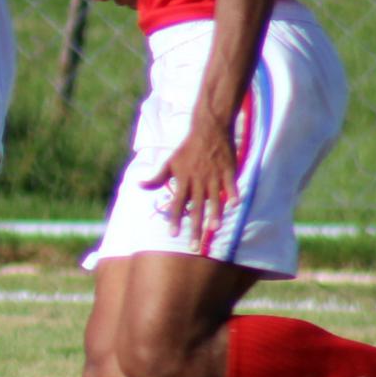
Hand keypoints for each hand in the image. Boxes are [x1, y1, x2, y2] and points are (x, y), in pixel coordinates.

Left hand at [139, 117, 237, 243]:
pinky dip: (233, 194)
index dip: (174, 218)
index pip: (177, 203)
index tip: (172, 234)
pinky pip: (231, 184)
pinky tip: (235, 205)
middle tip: (193, 247)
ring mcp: (214, 176)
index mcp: (183, 179)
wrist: (208, 129)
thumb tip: (139, 185)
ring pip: (214, 198)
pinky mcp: (228, 170)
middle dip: (194, 227)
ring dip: (214, 214)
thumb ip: (157, 177)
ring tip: (213, 229)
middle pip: (195, 207)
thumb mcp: (170, 161)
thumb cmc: (187, 149)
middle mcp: (198, 180)